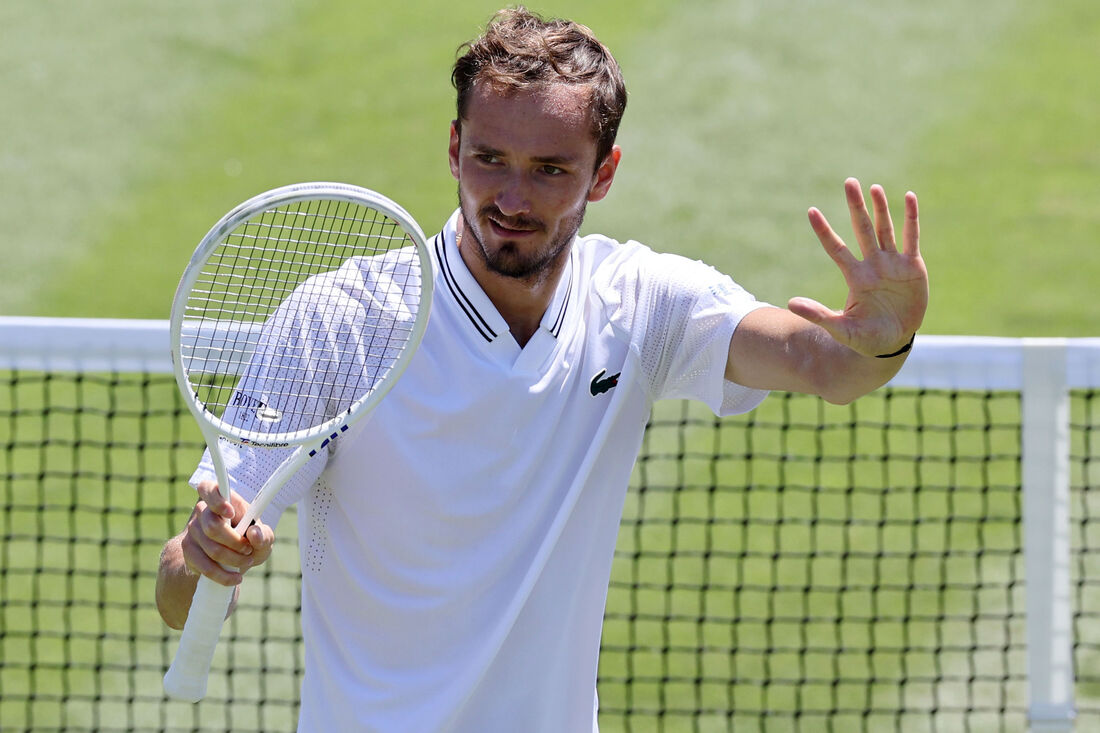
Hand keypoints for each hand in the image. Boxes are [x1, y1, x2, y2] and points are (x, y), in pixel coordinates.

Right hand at [180, 480, 273, 586]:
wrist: (227, 559)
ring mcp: (193, 531)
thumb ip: (264, 534)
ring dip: (234, 559)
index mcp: (221, 499)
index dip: (216, 500)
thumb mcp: (263, 537)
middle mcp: (202, 512)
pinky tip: (235, 577)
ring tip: (246, 561)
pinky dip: (223, 575)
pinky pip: (205, 566)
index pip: (208, 488)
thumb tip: (254, 533)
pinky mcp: (188, 551)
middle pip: (213, 526)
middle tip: (248, 549)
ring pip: (212, 548)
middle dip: (236, 542)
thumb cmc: (248, 540)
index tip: (230, 513)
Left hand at [788, 178, 927, 357]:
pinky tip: (908, 197)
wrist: (894, 343)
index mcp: (854, 277)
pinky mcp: (913, 266)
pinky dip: (911, 218)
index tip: (811, 211)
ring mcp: (893, 264)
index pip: (835, 248)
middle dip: (856, 206)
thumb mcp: (841, 329)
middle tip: (849, 182)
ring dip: (880, 208)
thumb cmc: (865, 338)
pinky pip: (912, 238)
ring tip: (873, 188)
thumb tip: (790, 303)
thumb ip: (818, 315)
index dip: (824, 230)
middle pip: (862, 229)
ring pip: (885, 229)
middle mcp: (872, 265)